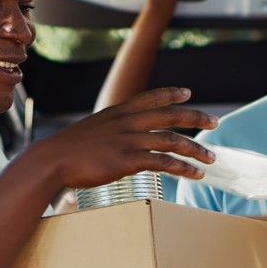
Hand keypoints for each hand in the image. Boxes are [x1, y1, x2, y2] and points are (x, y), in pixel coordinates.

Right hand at [18, 87, 215, 189]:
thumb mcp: (91, 130)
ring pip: (173, 140)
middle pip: (171, 115)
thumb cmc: (67, 150)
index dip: (172, 94)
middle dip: (196, 117)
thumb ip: (110, 131)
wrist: (51, 160)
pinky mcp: (129, 160)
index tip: (188, 93)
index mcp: (118, 112)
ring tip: (211, 158)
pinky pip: (164, 162)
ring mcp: (129, 139)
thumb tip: (120, 141)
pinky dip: (183, 168)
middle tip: (215, 121)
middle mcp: (128, 122)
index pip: (151, 97)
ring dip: (196, 149)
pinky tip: (195, 174)